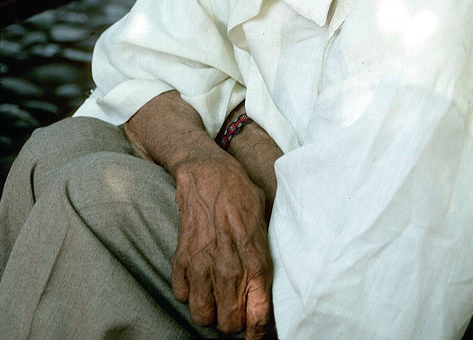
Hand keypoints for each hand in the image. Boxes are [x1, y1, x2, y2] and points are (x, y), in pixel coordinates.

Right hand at [171, 152, 275, 338]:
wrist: (209, 173)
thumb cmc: (241, 194)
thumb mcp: (265, 222)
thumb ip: (264, 255)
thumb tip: (266, 284)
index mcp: (256, 261)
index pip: (259, 317)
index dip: (257, 331)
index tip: (254, 331)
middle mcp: (230, 269)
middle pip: (228, 324)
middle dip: (232, 322)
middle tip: (232, 308)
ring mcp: (203, 265)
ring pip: (202, 315)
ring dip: (208, 311)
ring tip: (214, 298)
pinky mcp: (182, 258)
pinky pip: (182, 295)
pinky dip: (188, 293)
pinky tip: (198, 280)